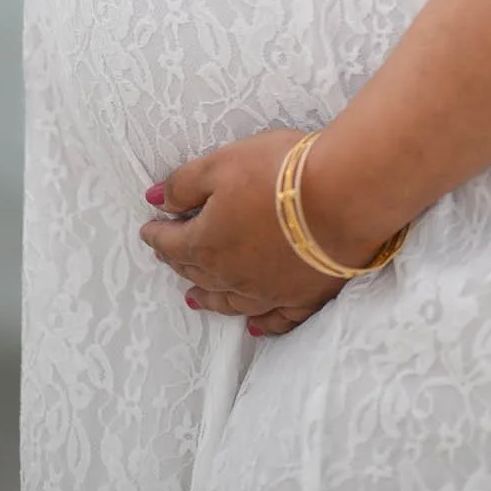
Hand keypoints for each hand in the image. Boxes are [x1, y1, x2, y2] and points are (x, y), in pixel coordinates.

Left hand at [139, 127, 348, 338]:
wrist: (342, 196)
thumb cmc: (278, 172)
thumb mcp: (222, 163)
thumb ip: (184, 184)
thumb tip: (154, 200)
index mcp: (206, 243)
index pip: (172, 241)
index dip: (157, 234)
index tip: (148, 229)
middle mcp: (231, 276)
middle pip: (197, 271)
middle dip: (178, 262)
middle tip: (168, 257)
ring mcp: (267, 292)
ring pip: (229, 300)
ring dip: (208, 298)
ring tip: (194, 298)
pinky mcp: (302, 297)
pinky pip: (276, 320)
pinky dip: (261, 324)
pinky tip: (254, 327)